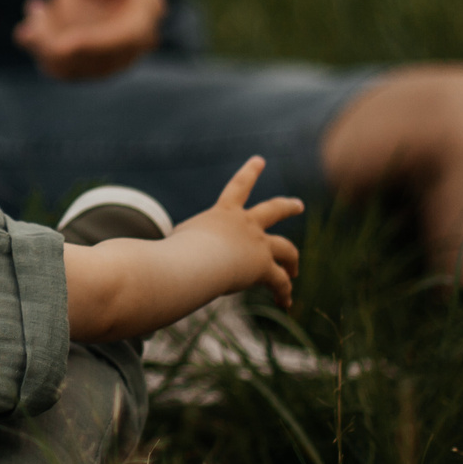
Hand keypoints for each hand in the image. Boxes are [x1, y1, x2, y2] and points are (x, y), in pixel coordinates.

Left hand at [13, 0, 165, 79]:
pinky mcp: (90, 55)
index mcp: (148, 8)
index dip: (96, 45)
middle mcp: (136, 38)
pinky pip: (62, 64)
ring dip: (45, 45)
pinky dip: (41, 45)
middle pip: (100, 62)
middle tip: (34, 10)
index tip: (61, 43)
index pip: (128, 38)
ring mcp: (113, 51)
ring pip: (75, 69)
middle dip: (59, 45)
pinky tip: (36, 11)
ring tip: (35, 7)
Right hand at [167, 156, 302, 309]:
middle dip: (288, 207)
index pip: (237, 186)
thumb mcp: (177, 240)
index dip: (249, 172)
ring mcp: (258, 244)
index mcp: (223, 213)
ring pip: (287, 248)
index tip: (259, 160)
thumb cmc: (176, 253)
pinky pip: (280, 282)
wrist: (191, 263)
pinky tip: (285, 304)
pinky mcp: (263, 267)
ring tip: (295, 270)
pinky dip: (284, 293)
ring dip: (293, 260)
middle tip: (298, 205)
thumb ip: (181, 244)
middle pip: (273, 209)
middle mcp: (246, 224)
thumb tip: (164, 257)